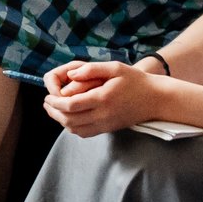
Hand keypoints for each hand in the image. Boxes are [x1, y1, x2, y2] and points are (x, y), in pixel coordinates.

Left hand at [41, 60, 164, 135]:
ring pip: (75, 129)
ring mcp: (106, 124)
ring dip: (61, 121)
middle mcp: (103, 115)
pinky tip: (68, 118)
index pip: (70, 105)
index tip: (47, 97)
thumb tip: (70, 74)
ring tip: (53, 110)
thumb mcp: (115, 68)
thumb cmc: (135, 80)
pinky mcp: (108, 129)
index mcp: (103, 98)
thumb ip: (91, 69)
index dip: (55, 103)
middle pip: (69, 119)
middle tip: (46, 104)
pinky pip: (85, 133)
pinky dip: (72, 127)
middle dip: (53, 112)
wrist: (156, 99)